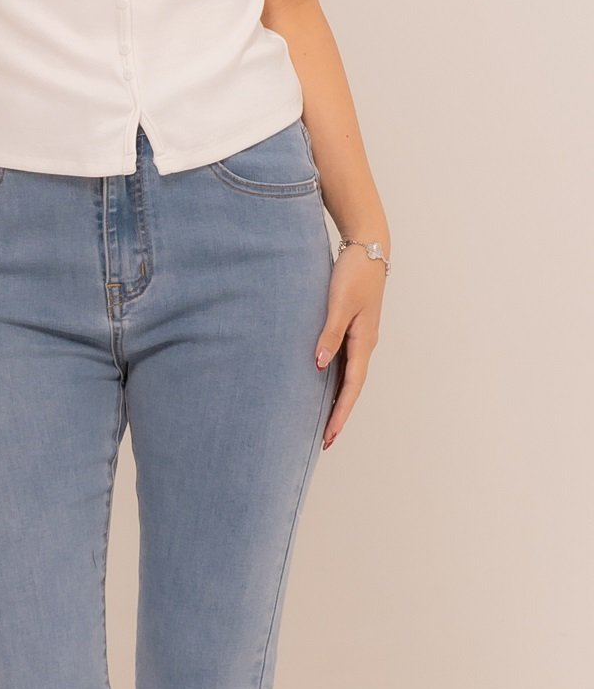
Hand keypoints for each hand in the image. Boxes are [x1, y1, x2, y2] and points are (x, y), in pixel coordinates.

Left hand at [314, 243, 386, 450]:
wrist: (368, 247)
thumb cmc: (353, 273)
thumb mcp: (339, 303)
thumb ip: (329, 334)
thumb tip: (320, 366)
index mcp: (363, 342)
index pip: (351, 387)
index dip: (340, 414)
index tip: (329, 437)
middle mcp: (364, 344)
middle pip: (352, 388)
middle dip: (339, 415)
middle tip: (325, 441)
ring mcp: (360, 336)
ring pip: (349, 377)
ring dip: (338, 399)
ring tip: (323, 421)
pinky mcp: (354, 326)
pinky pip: (345, 361)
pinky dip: (337, 379)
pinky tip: (325, 384)